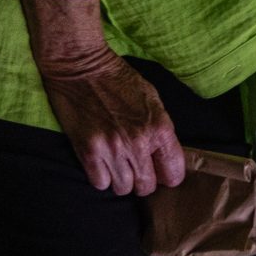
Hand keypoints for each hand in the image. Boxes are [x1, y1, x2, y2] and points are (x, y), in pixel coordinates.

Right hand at [39, 54, 185, 196]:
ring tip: (119, 167)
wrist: (81, 66)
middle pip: (147, 186)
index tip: (161, 172)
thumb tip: (166, 155)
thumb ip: (161, 129)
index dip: (168, 176)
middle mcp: (138, 142)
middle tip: (137, 170)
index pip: (174, 173)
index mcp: (159, 128)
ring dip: (122, 181)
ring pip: (123, 188)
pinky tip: (102, 164)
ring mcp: (112, 148)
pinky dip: (102, 177)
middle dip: (144, 181)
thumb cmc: (118, 79)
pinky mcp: (88, 150)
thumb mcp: (152, 99)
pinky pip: (100, 183)